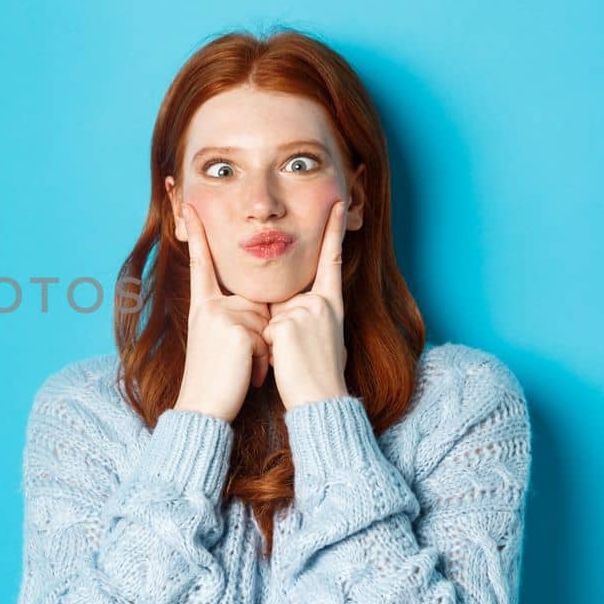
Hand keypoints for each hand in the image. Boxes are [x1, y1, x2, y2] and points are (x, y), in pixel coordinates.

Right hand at [173, 203, 272, 422]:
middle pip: (255, 303)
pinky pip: (265, 338)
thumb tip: (259, 309)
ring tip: (242, 371)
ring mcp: (221, 317)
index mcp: (202, 306)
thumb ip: (233, 316)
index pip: (201, 262)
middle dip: (259, 334)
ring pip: (264, 321)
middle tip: (240, 363)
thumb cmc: (216, 379)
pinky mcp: (236, 331)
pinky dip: (262, 361)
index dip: (196, 233)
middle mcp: (209, 306)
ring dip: (262, 351)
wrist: (202, 409)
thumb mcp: (218, 340)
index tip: (190, 205)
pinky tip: (246, 375)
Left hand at [262, 200, 351, 408]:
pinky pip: (265, 330)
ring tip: (291, 360)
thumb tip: (286, 310)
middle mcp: (321, 303)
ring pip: (270, 315)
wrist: (319, 401)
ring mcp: (306, 311)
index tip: (338, 202)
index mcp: (331, 304)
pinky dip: (267, 348)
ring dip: (271, 339)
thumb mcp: (318, 337)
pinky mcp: (289, 324)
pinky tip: (284, 361)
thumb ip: (304, 315)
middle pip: (283, 297)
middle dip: (278, 324)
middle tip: (295, 352)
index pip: (331, 260)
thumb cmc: (316, 374)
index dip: (333, 231)